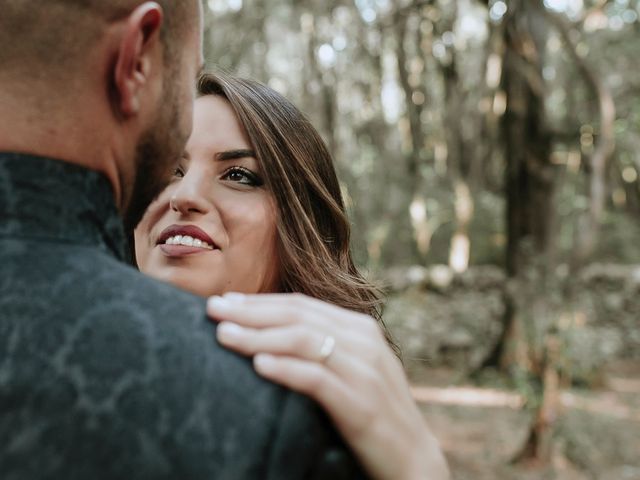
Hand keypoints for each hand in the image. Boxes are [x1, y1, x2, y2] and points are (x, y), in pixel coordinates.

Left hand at [207, 293, 449, 479]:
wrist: (413, 458)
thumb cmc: (372, 411)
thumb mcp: (352, 369)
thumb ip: (323, 347)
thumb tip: (271, 336)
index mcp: (360, 329)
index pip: (302, 305)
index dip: (261, 301)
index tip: (225, 301)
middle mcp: (364, 342)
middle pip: (298, 316)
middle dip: (251, 311)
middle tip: (212, 309)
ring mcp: (365, 371)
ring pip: (303, 341)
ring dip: (258, 336)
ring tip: (223, 335)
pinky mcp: (362, 404)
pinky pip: (318, 379)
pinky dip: (286, 369)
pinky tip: (258, 366)